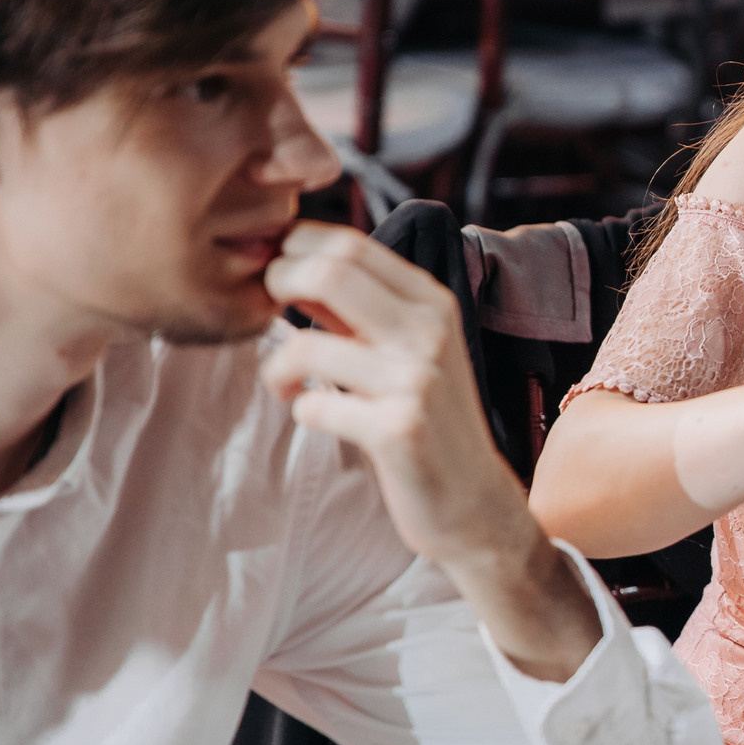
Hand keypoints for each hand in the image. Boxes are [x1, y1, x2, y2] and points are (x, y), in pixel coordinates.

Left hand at [261, 224, 538, 573]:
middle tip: (269, 316)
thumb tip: (289, 261)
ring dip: (277, 368)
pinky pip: (314, 407)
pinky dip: (302, 411)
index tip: (279, 281)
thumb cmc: (428, 420)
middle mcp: (430, 332)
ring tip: (284, 385)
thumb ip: (357, 308)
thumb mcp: (405, 350)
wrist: (474, 500)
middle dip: (277, 287)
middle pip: (328, 271)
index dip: (294, 252)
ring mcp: (417, 381)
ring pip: (308, 347)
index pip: (349, 244)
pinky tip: (319, 418)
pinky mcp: (400, 430)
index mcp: (432, 303)